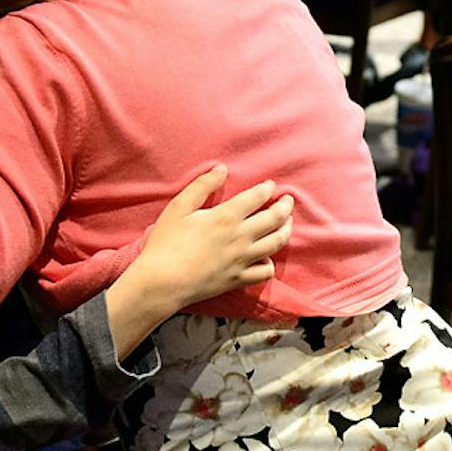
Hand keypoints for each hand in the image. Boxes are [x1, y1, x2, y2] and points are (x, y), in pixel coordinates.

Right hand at [130, 164, 293, 315]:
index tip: (271, 186)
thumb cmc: (166, 242)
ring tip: (287, 223)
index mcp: (226, 217)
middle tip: (288, 200)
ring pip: (276, 243)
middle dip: (285, 207)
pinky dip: (270, 263)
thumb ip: (202, 186)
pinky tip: (267, 257)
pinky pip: (265, 272)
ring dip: (286, 230)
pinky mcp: (239, 279)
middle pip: (274, 219)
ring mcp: (242, 260)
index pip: (256, 198)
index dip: (267, 189)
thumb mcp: (179, 207)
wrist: (163, 281)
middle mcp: (240, 237)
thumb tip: (222, 169)